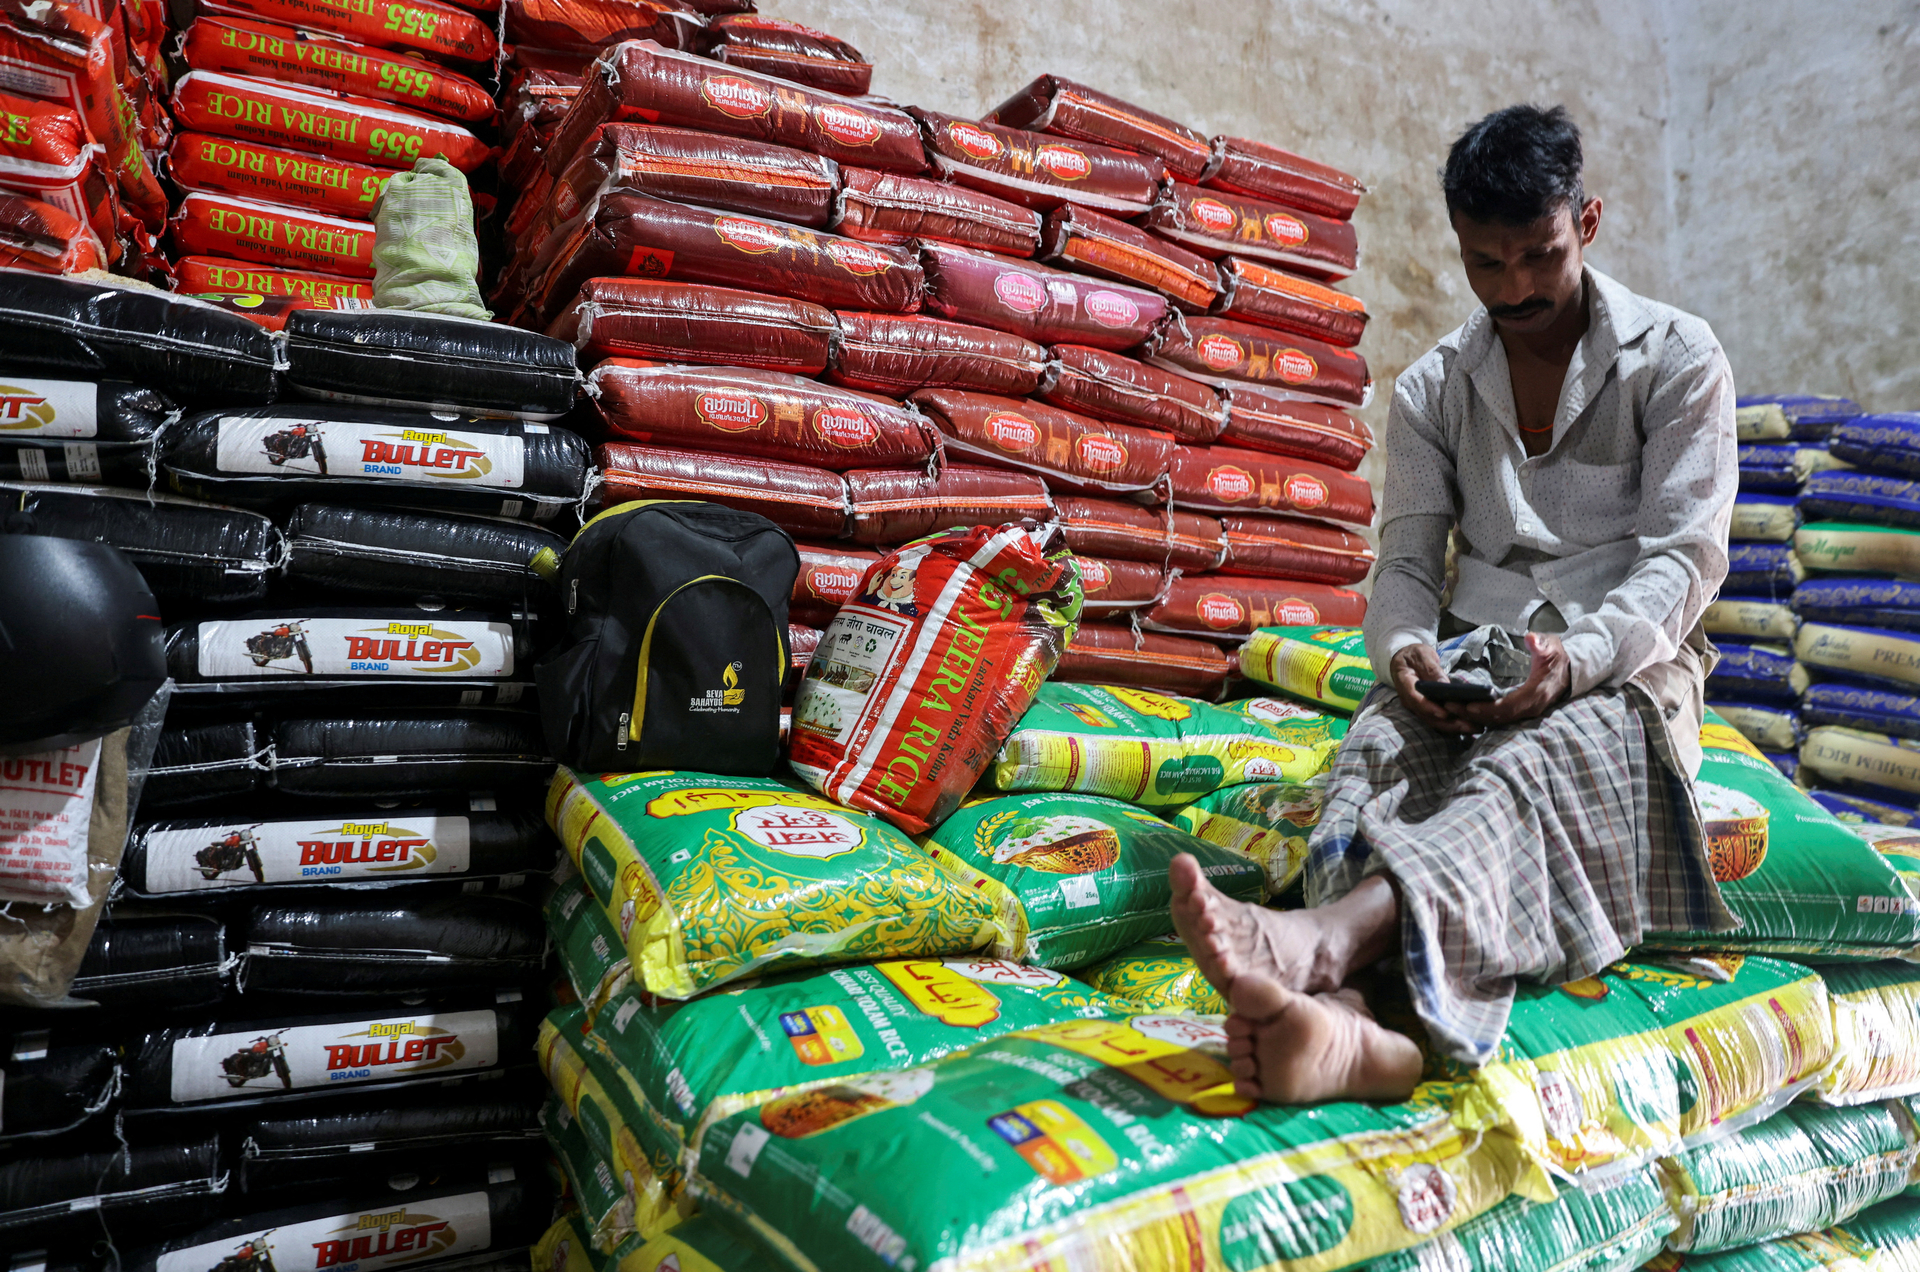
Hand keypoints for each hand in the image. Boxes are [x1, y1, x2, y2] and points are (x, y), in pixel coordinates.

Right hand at [1389, 644, 1478, 734]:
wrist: (1406, 660)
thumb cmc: (1414, 655)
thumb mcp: (1422, 656)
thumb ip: (1431, 669)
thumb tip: (1444, 684)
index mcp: (1405, 684)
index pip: (1415, 699)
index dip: (1429, 708)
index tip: (1444, 713)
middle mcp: (1409, 700)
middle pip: (1426, 715)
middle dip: (1447, 723)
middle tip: (1468, 726)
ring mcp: (1417, 706)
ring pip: (1433, 721)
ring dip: (1452, 727)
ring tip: (1473, 728)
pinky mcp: (1425, 709)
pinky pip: (1437, 720)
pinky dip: (1451, 724)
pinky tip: (1467, 726)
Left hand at [1447, 633, 1570, 728]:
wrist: (1570, 670)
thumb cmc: (1557, 658)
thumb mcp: (1551, 646)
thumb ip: (1541, 644)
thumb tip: (1531, 638)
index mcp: (1537, 693)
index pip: (1509, 706)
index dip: (1488, 708)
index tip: (1468, 705)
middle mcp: (1531, 707)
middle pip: (1499, 717)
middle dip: (1473, 714)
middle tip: (1448, 706)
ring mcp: (1526, 711)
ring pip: (1498, 720)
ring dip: (1475, 716)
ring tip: (1451, 708)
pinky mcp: (1521, 711)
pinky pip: (1500, 717)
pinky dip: (1483, 716)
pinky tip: (1465, 710)